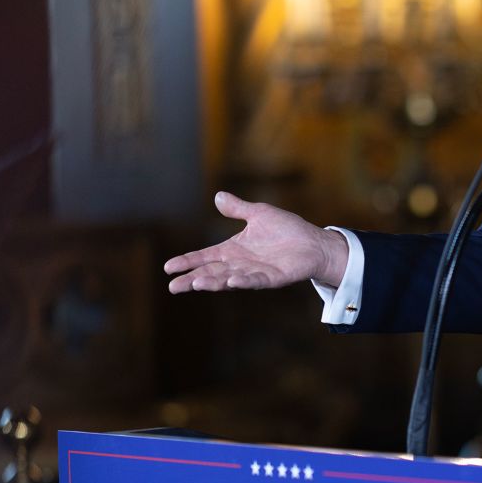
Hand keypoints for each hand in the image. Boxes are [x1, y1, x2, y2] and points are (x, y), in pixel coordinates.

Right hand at [164, 192, 348, 292]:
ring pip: (228, 279)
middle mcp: (240, 264)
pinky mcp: (272, 278)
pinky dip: (243, 281)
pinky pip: (255, 280)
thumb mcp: (259, 214)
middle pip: (211, 273)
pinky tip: (231, 281)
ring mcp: (255, 272)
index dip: (187, 261)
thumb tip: (218, 196)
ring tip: (196, 284)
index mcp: (233, 249)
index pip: (205, 256)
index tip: (168, 267)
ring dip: (213, 282)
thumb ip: (238, 208)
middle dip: (192, 279)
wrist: (313, 242)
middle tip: (173, 286)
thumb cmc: (286, 229)